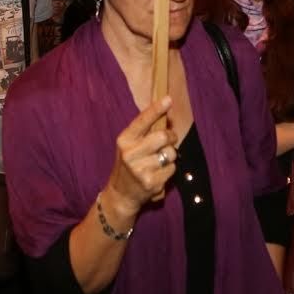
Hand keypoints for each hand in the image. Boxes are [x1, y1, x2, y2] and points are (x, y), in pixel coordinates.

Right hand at [106, 97, 178, 215]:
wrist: (120, 195)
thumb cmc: (129, 164)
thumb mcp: (131, 145)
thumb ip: (147, 131)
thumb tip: (169, 116)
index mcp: (124, 140)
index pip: (142, 121)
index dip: (156, 109)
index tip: (168, 99)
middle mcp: (129, 153)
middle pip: (162, 137)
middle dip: (171, 137)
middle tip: (169, 140)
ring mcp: (140, 169)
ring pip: (170, 153)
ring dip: (170, 156)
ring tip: (158, 162)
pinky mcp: (150, 183)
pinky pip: (172, 168)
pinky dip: (169, 170)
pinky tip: (158, 174)